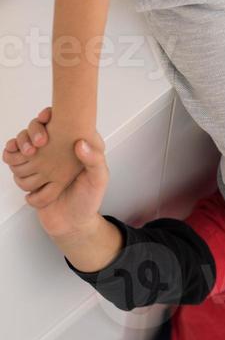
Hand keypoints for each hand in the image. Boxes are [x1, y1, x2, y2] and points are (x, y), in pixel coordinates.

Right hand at [2, 108, 108, 239]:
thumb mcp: (98, 181)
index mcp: (78, 145)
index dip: (51, 116)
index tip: (46, 117)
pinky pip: (14, 158)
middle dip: (33, 130)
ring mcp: (43, 159)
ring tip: (28, 152)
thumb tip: (81, 144)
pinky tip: (12, 156)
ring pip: (24, 140)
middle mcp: (59, 149)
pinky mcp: (29, 170)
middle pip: (38, 127)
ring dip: (21, 142)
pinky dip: (10, 155)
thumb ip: (95, 162)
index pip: (63, 120)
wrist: (70, 224)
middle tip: (38, 143)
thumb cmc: (88, 201)